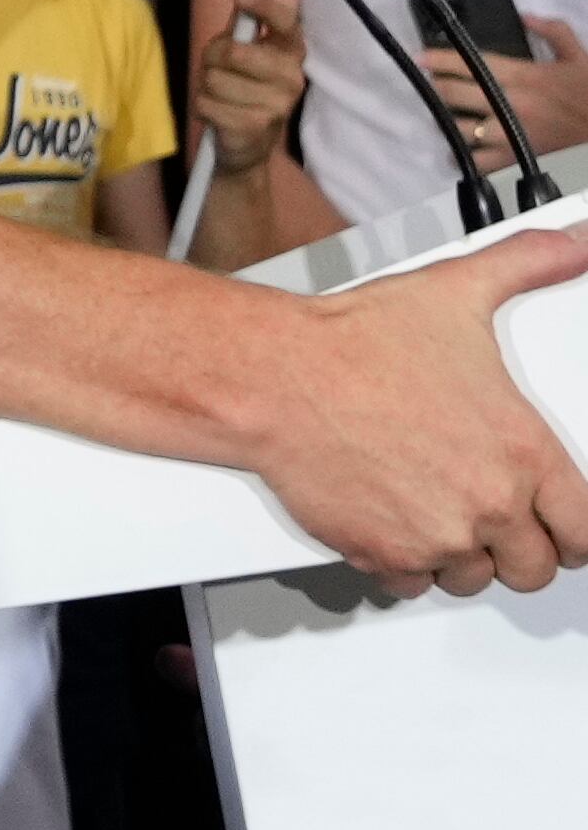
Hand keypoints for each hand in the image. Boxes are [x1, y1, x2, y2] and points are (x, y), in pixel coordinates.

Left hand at [196, 0, 308, 176]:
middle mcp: (292, 77)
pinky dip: (202, 106)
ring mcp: (277, 104)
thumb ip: (242, 27)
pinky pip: (205, 103)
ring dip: (207, 86)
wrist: (248, 145)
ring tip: (221, 95)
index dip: (263, 6)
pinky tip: (218, 114)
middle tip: (218, 68)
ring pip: (213, 78)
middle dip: (212, 57)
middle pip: (232, 51)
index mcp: (291, 53)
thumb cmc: (243, 89)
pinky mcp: (255, 126)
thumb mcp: (244, 54)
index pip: (286, 23)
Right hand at [247, 224, 587, 592]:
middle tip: (489, 520)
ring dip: (458, 557)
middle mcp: (490, 503)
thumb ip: (526, 265)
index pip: (584, 530)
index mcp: (523, 452)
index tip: (559, 526)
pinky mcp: (385, 555)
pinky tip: (392, 524)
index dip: (573, 530)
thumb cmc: (352, 343)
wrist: (273, 376)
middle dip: (514, 547)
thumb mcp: (454, 294)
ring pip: (473, 579)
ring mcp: (438, 537)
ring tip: (435, 516)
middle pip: (534, 567)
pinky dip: (403, 565)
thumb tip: (574, 244)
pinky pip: (413, 586)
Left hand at [427, 15, 587, 166]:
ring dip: (446, 121)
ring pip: (459, 128)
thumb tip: (526, 17)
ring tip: (442, 115)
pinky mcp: (514, 159)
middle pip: (454, 94)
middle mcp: (509, 104)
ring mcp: (508, 134)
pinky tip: (459, 151)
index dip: (440, 59)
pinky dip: (464, 156)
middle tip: (433, 85)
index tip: (421, 57)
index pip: (471, 64)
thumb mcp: (580, 59)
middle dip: (438, 87)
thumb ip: (555, 32)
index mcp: (523, 77)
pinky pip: (477, 162)